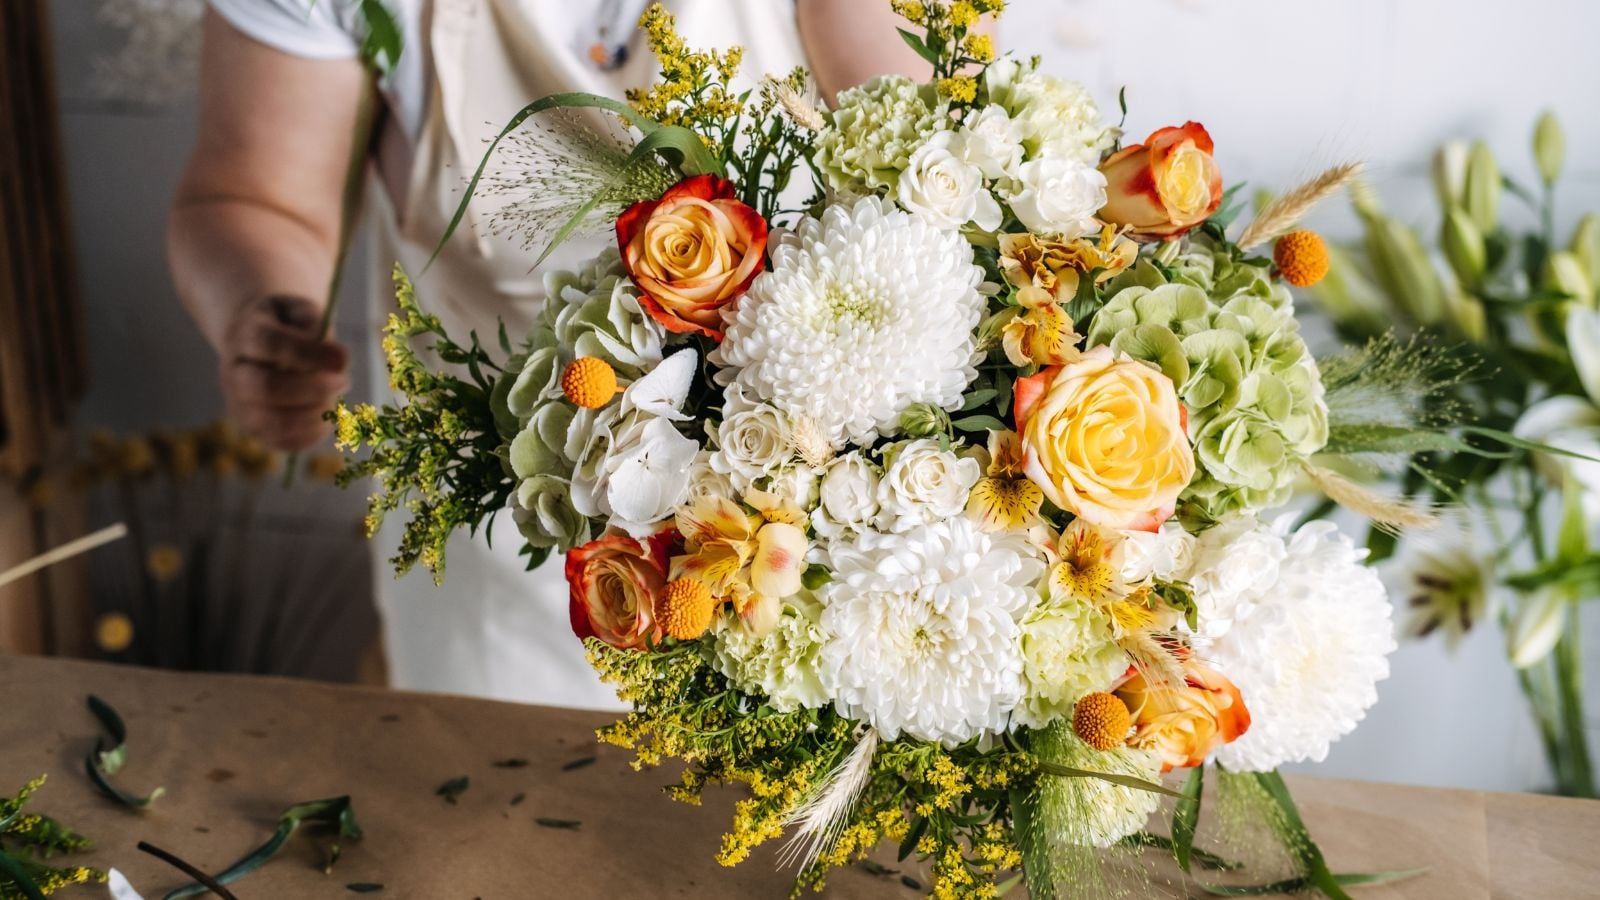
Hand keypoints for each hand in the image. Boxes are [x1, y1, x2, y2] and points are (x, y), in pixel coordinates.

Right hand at [219, 295, 348, 450]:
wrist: (263, 344)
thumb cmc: (291, 326)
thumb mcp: (302, 311)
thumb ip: (316, 328)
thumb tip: (339, 362)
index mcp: (244, 334)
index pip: (269, 344)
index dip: (308, 354)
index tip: (343, 361)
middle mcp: (233, 372)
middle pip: (266, 388)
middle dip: (314, 389)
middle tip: (344, 380)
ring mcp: (239, 404)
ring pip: (274, 421)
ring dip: (316, 413)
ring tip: (335, 398)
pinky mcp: (253, 429)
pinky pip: (282, 441)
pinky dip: (312, 432)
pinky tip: (326, 415)